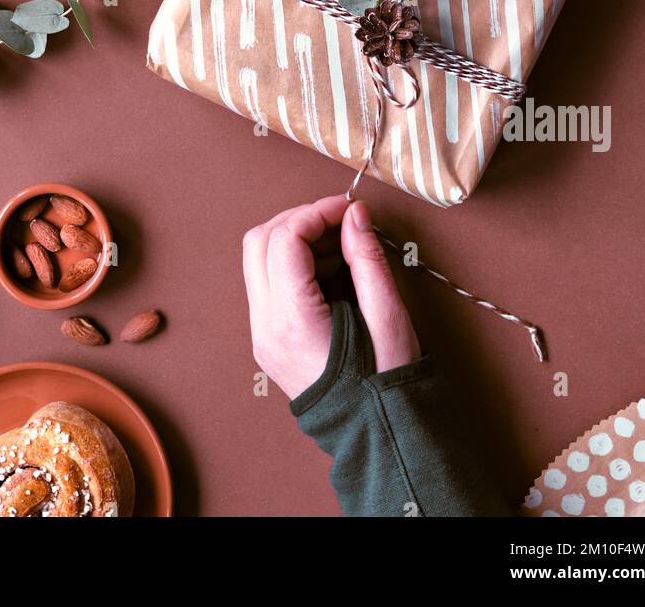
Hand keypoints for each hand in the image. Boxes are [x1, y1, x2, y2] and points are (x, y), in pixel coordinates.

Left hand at [242, 196, 419, 399]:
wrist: (375, 436)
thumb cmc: (385, 381)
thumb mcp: (387, 316)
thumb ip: (366, 259)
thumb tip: (355, 214)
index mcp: (292, 320)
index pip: (285, 239)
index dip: (316, 212)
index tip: (349, 208)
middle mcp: (265, 326)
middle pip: (259, 242)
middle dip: (298, 220)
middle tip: (339, 220)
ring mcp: (261, 335)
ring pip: (258, 261)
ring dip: (294, 240)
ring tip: (341, 247)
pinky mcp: (267, 340)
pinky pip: (267, 285)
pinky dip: (293, 265)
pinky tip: (331, 271)